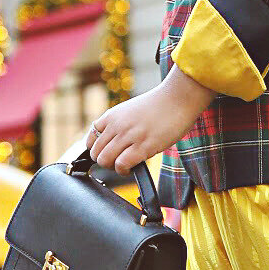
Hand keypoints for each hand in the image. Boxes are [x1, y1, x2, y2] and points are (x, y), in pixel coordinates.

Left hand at [84, 68, 213, 174]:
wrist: (178, 98)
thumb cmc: (159, 106)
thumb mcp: (130, 110)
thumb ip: (118, 124)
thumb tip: (111, 142)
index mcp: (112, 116)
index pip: (90, 139)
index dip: (96, 151)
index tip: (106, 154)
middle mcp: (117, 125)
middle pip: (96, 153)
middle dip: (105, 162)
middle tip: (117, 161)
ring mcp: (129, 135)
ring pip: (105, 160)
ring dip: (113, 167)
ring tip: (124, 165)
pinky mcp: (144, 146)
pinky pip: (122, 164)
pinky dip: (123, 170)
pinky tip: (132, 168)